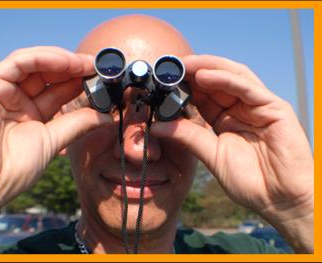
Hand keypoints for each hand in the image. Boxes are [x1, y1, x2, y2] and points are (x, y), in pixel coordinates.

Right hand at [0, 46, 112, 239]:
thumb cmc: (13, 170)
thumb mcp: (55, 141)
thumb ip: (79, 124)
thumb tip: (107, 116)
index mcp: (32, 115)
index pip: (58, 91)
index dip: (80, 82)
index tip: (103, 80)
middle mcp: (18, 101)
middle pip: (49, 75)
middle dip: (74, 69)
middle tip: (98, 67)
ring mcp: (4, 92)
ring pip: (35, 64)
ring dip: (63, 61)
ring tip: (86, 64)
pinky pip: (19, 63)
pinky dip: (44, 58)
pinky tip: (67, 62)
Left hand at [151, 55, 313, 252]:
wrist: (281, 200)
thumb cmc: (250, 182)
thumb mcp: (212, 155)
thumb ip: (188, 137)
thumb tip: (156, 126)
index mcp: (225, 120)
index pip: (203, 96)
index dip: (184, 87)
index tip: (162, 81)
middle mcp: (241, 109)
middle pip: (216, 81)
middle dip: (193, 72)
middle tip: (170, 66)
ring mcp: (258, 106)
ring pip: (231, 77)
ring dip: (207, 67)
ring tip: (184, 64)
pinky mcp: (274, 108)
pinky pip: (247, 87)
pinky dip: (225, 79)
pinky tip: (204, 75)